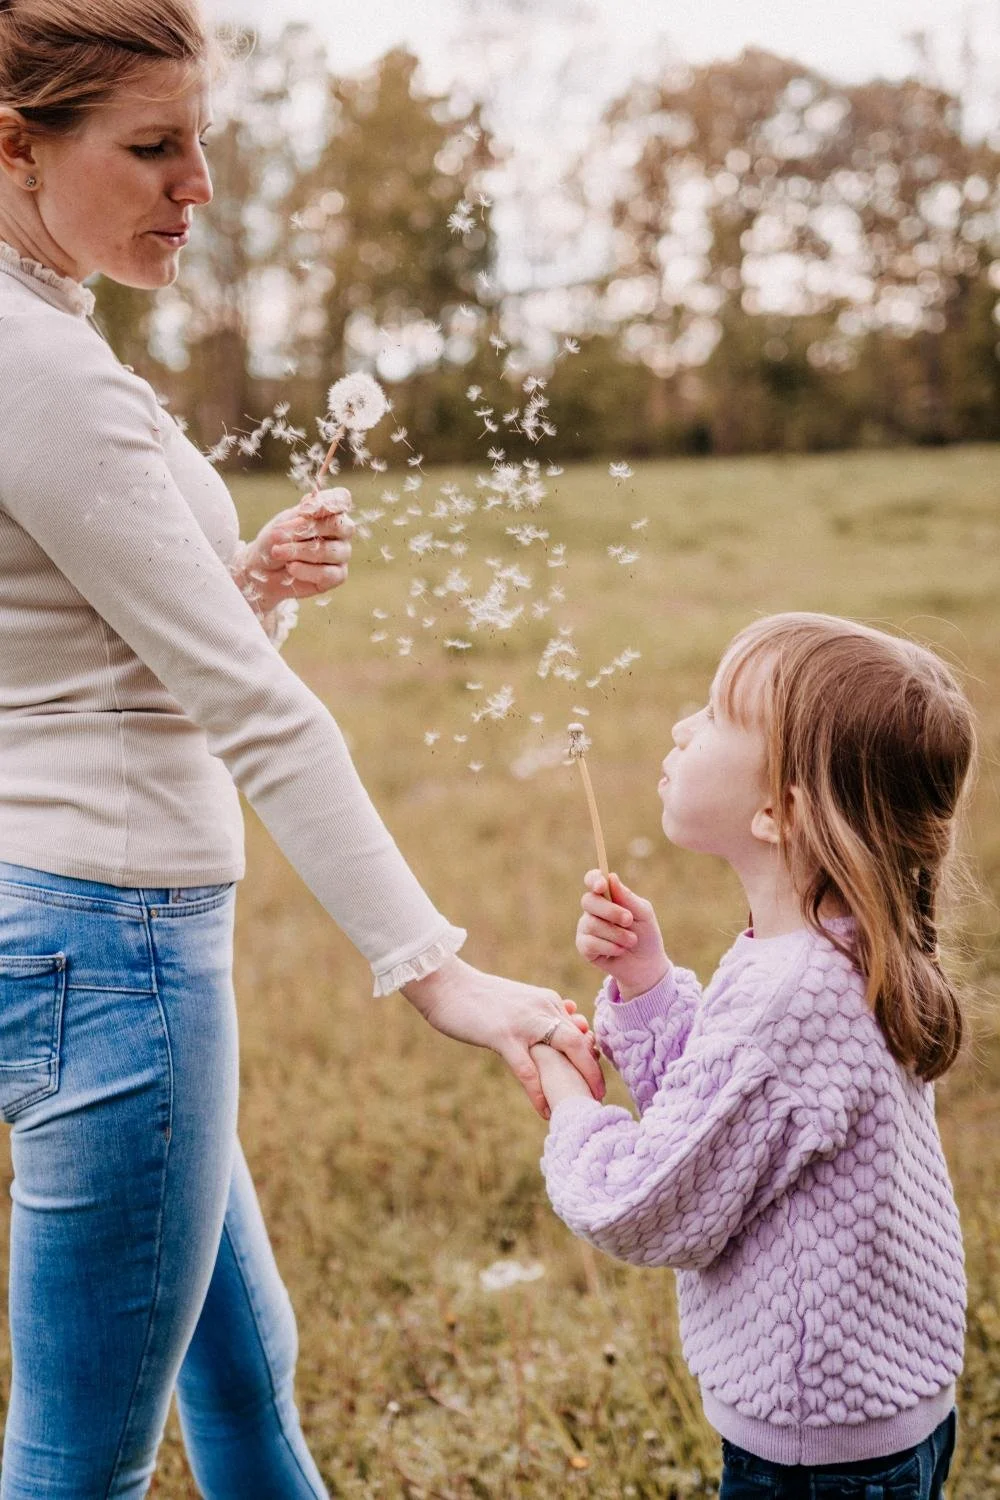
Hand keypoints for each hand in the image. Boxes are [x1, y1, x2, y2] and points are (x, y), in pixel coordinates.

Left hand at [238, 487, 354, 615]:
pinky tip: (291, 567)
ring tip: (277, 552)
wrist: (264, 570)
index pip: (342, 498)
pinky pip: (328, 574)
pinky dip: (306, 570)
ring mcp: (342, 554)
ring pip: (330, 551)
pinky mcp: (337, 576)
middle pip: (339, 525)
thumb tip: (311, 500)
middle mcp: (341, 532)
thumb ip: (299, 514)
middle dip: (306, 529)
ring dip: (299, 551)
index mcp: (330, 511)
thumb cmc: (275, 542)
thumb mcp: (282, 523)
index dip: (326, 503)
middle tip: (279, 535)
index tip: (302, 510)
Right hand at [400, 955, 604, 1118]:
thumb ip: (544, 1013)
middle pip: (581, 1041)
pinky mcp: (503, 1036)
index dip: (591, 1056)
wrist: (447, 984)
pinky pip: (528, 1070)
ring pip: (564, 1051)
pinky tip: (545, 1110)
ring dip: (577, 1081)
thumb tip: (572, 1021)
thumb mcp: (519, 1002)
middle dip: (594, 1070)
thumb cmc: (480, 997)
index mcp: (548, 1000)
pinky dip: (539, 1093)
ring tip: (582, 1105)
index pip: (580, 1030)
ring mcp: (524, 1022)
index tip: (595, 1077)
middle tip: (600, 1096)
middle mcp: (543, 1008)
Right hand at [576, 870, 667, 1002]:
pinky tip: (620, 951)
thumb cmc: (646, 935)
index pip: (593, 880)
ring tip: (631, 940)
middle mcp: (593, 910)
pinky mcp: (584, 946)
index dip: (593, 879)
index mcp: (607, 896)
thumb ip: (628, 898)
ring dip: (616, 934)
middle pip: (589, 901)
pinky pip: (590, 943)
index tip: (601, 885)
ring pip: (592, 924)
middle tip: (628, 920)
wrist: (647, 964)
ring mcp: (586, 927)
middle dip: (610, 911)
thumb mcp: (643, 914)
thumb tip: (611, 877)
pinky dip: (610, 947)